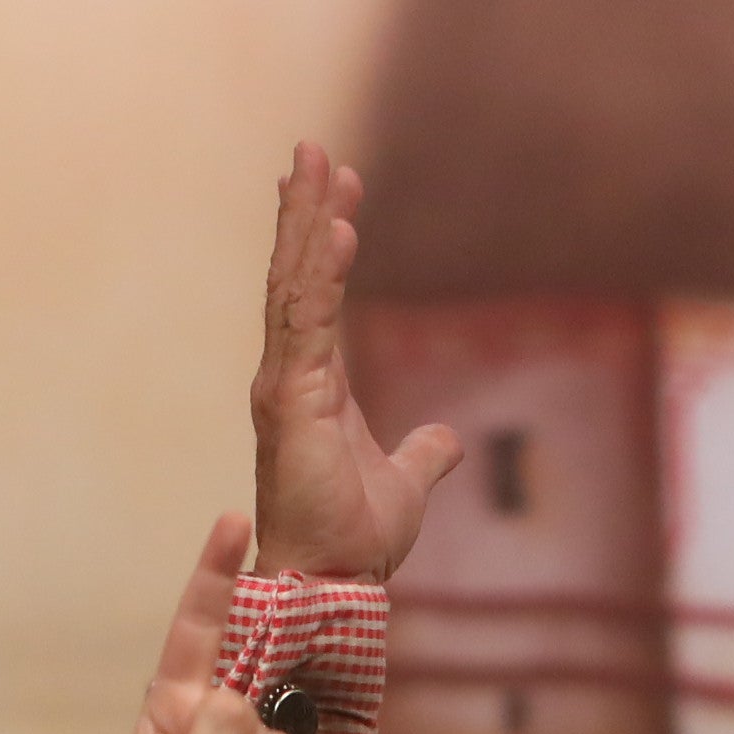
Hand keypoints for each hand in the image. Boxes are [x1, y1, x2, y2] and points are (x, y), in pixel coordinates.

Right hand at [248, 144, 460, 578]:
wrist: (336, 583)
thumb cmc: (356, 541)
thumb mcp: (407, 485)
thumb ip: (424, 454)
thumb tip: (447, 440)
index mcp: (315, 387)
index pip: (317, 299)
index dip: (325, 243)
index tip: (341, 193)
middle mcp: (290, 377)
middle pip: (297, 277)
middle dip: (305, 210)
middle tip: (315, 149)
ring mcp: (285, 385)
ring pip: (295, 286)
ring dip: (304, 221)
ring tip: (314, 162)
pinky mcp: (291, 400)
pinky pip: (308, 321)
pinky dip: (320, 273)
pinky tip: (336, 228)